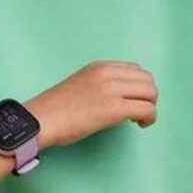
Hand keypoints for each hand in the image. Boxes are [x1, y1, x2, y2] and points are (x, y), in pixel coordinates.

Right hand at [26, 61, 157, 147]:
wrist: (41, 120)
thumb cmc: (55, 109)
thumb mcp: (81, 84)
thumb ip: (102, 84)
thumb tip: (122, 96)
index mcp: (99, 66)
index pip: (136, 69)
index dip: (139, 86)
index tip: (132, 100)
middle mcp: (107, 73)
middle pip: (147, 79)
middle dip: (148, 96)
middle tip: (138, 111)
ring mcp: (111, 90)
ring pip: (151, 93)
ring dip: (150, 107)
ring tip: (138, 119)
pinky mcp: (114, 109)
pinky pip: (147, 109)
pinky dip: (149, 118)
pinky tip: (138, 125)